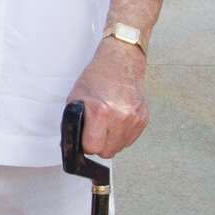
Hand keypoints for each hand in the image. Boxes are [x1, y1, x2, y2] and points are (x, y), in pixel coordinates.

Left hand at [66, 40, 148, 158]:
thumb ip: (73, 123)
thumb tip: (71, 144)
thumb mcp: (75, 98)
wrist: (120, 63)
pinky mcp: (143, 119)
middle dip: (99, 145)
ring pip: (120, 148)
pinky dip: (122, 135)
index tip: (85, 138)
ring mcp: (134, 118)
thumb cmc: (96, 78)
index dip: (86, 145)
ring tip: (106, 124)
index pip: (92, 147)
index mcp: (101, 111)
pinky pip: (130, 140)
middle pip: (107, 152)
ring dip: (111, 141)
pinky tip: (116, 121)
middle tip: (95, 131)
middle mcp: (120, 116)